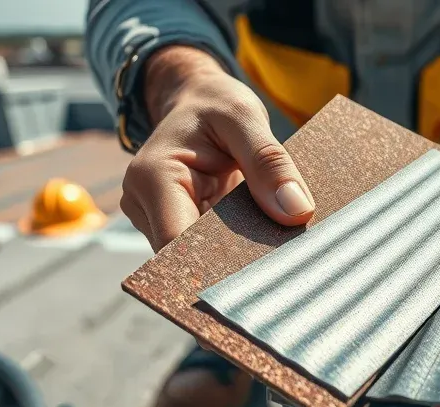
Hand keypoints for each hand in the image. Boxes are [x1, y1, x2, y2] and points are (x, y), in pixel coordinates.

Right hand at [121, 46, 315, 251]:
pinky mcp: (172, 226)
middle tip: (280, 264)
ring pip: (196, 258)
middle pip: (187, 257)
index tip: (262, 270)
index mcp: (153, 177)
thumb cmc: (216, 104)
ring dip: (233, 257)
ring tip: (271, 246)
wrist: (196, 102)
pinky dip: (232, 248)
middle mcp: (143, 204)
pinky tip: (259, 242)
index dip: (216, 265)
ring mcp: (155, 219)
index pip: (177, 243)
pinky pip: (203, 249)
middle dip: (231, 263)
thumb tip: (296, 211)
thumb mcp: (246, 118)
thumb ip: (270, 163)